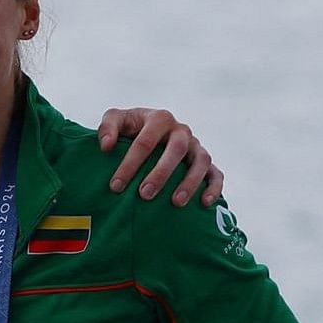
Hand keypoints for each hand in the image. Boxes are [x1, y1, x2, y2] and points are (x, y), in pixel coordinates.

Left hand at [93, 107, 224, 206]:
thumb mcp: (117, 120)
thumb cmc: (131, 129)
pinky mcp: (207, 163)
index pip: (145, 141)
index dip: (130, 164)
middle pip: (176, 149)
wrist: (150, 133)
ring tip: (176, 203)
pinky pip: (216, 174)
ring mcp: (196, 146)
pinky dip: (213, 187)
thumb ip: (108, 128)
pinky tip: (204, 203)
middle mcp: (181, 131)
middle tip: (144, 194)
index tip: (116, 186)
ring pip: (201, 161)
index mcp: (159, 119)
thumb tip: (106, 146)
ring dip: (189, 182)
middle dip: (161, 173)